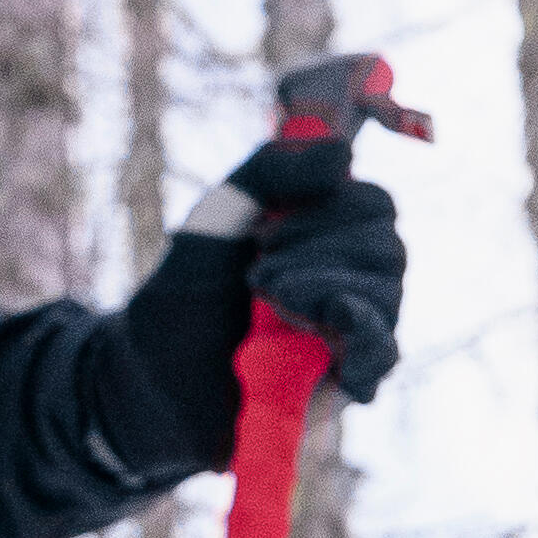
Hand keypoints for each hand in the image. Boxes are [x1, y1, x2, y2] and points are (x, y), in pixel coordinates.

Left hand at [99, 133, 406, 476]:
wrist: (149, 382)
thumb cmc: (182, 302)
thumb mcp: (217, 217)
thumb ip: (271, 171)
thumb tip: (345, 153)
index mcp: (325, 240)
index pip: (376, 206)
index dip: (335, 204)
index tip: (266, 228)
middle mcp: (347, 284)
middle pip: (388, 246)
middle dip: (322, 247)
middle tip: (257, 270)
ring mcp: (349, 336)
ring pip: (387, 293)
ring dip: (325, 283)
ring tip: (269, 298)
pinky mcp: (342, 384)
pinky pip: (384, 352)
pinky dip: (364, 331)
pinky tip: (330, 320)